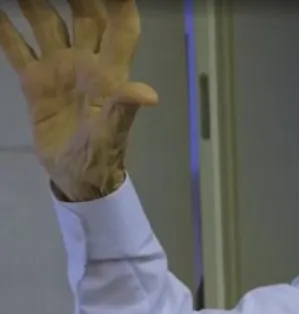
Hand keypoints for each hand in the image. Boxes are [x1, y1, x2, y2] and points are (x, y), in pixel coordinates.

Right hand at [0, 0, 156, 200]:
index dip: (121, 5)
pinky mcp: (35, 81)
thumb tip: (149, 94)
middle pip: (84, 15)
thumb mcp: (112, 134)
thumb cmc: (101, 155)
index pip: (121, 30)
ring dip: (35, 2)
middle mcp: (86, 61)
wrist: (76, 176)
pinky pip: (18, 48)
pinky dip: (5, 29)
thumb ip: (125, 110)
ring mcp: (59, 68)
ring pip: (48, 23)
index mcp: (111, 72)